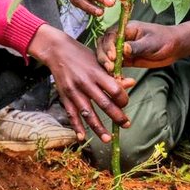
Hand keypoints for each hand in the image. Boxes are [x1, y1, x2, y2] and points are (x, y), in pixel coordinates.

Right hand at [29, 24, 131, 141]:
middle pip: (104, 103)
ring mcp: (74, 91)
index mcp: (96, 72)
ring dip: (98, 128)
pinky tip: (82, 137)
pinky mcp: (64, 96)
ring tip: (107, 139)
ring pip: (88, 113)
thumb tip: (132, 83)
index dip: (123, 98)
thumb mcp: (99, 61)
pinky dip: (76, 127)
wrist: (57, 50)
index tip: (126, 103)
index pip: (114, 90)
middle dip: (117, 116)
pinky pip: (71, 115)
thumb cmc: (82, 55)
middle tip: (126, 125)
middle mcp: (85, 83)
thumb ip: (114, 75)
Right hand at [97, 21, 180, 70]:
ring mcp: (122, 49)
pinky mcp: (125, 59)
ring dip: (106, 65)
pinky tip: (117, 79)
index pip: (110, 36)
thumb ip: (137, 46)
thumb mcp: (151, 42)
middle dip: (104, 56)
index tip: (113, 57)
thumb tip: (123, 49)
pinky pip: (115, 65)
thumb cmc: (164, 39)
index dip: (108, 46)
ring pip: (107, 56)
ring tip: (112, 73)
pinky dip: (113, 72)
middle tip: (110, 67)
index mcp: (126, 29)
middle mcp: (121, 38)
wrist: (174, 47)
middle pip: (103, 45)